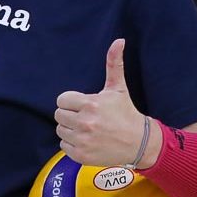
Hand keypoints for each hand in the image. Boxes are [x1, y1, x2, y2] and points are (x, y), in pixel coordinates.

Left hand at [55, 39, 147, 166]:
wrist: (138, 142)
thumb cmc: (126, 113)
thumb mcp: (118, 88)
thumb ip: (114, 63)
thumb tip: (119, 40)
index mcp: (90, 104)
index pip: (62, 100)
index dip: (72, 101)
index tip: (83, 105)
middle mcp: (84, 123)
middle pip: (59, 115)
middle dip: (70, 115)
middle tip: (85, 117)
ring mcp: (82, 140)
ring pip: (60, 130)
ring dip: (70, 129)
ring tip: (87, 128)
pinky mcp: (81, 155)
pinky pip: (64, 145)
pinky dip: (72, 144)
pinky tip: (87, 140)